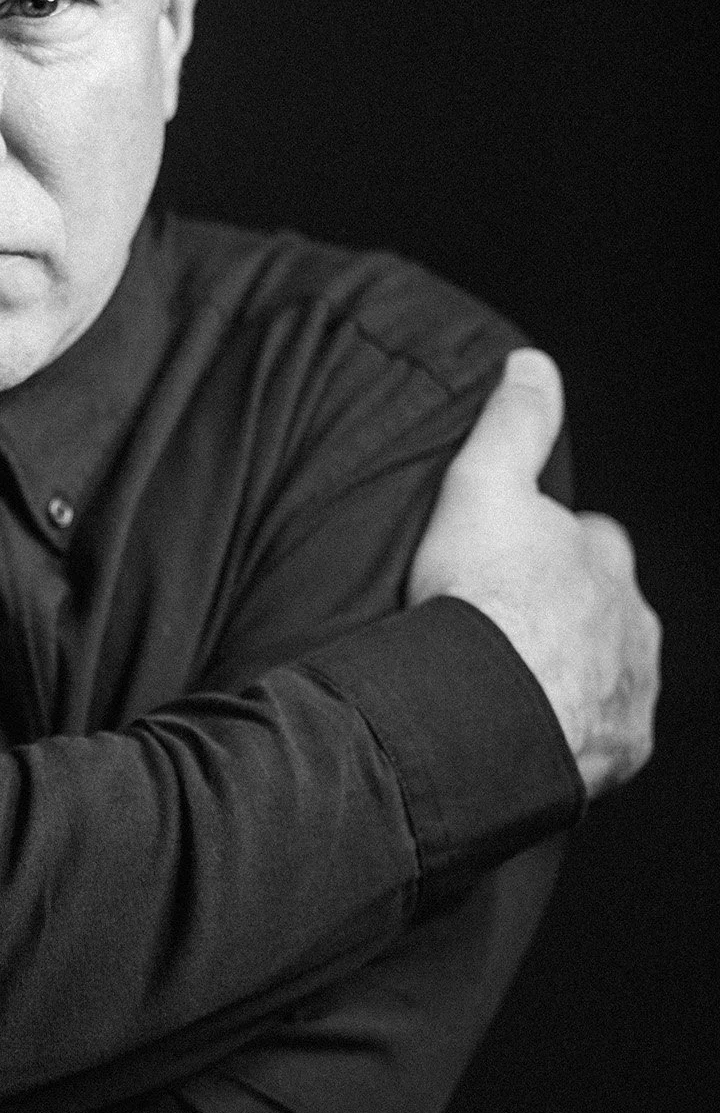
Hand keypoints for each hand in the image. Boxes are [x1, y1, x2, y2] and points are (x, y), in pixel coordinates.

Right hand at [409, 348, 659, 798]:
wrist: (480, 708)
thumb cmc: (479, 595)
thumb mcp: (483, 486)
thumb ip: (513, 423)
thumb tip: (533, 363)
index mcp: (605, 559)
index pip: (593, 538)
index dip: (553, 544)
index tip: (511, 559)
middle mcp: (634, 624)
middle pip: (607, 609)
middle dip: (571, 613)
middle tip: (504, 623)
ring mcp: (631, 691)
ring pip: (609, 671)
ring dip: (573, 671)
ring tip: (508, 678)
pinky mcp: (618, 749)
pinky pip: (600, 735)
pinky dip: (571, 728)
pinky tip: (526, 726)